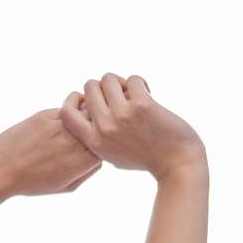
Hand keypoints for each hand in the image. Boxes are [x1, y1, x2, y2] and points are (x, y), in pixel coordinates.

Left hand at [0, 109, 102, 197]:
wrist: (0, 170)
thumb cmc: (33, 182)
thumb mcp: (65, 186)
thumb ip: (87, 172)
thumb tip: (100, 157)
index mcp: (82, 162)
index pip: (107, 144)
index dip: (105, 142)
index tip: (99, 141)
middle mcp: (74, 143)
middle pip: (99, 124)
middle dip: (99, 123)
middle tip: (96, 122)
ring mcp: (61, 127)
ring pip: (85, 112)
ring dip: (86, 112)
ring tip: (82, 117)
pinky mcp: (46, 115)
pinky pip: (66, 108)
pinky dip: (70, 109)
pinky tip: (65, 115)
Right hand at [60, 74, 204, 180]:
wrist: (177, 164)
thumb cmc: (146, 159)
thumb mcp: (112, 154)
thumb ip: (98, 137)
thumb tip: (88, 109)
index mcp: (94, 142)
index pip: (65, 113)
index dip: (76, 100)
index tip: (93, 101)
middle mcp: (104, 128)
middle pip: (90, 87)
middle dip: (104, 86)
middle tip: (120, 95)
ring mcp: (122, 116)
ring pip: (109, 78)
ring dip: (122, 81)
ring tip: (134, 93)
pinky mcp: (142, 105)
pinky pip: (133, 79)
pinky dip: (140, 83)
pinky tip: (148, 93)